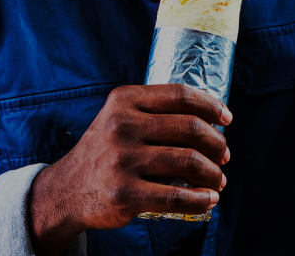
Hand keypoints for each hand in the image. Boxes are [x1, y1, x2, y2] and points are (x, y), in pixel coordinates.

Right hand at [27, 84, 231, 255]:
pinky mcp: (124, 194)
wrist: (67, 188)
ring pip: (188, 162)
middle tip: (224, 154)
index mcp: (125, 100)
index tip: (227, 118)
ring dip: (213, 173)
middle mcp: (122, 125)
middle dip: (217, 142)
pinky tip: (209, 199)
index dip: (210, 105)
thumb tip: (208, 118)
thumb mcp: (120, 116)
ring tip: (219, 179)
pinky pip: (176, 197)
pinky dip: (200, 200)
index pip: (180, 95)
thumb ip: (155, 110)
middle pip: (189, 127)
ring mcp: (122, 160)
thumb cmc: (105, 149)